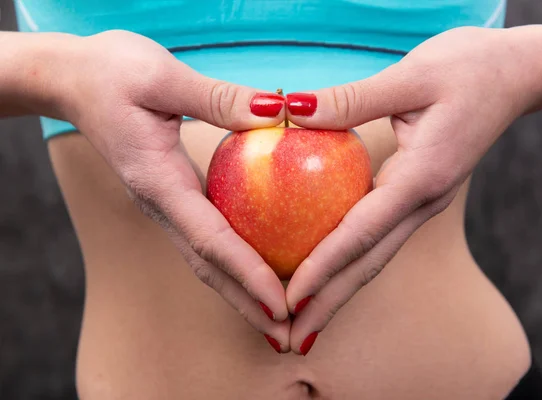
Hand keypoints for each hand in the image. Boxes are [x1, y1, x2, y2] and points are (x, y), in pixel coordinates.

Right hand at [53, 30, 291, 350]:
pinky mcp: (173, 195)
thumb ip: (218, 99)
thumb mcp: (163, 76)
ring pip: (206, 259)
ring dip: (240, 291)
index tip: (280, 303)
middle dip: (245, 304)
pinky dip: (234, 260)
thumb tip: (277, 114)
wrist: (72, 81)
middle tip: (286, 333)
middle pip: (208, 266)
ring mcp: (165, 204)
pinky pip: (207, 237)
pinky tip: (261, 264)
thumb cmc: (111, 73)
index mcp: (158, 181)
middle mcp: (162, 203)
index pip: (210, 239)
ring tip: (278, 314)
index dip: (247, 274)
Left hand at [283, 26, 541, 354]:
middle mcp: (422, 202)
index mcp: (421, 179)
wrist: (520, 76)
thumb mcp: (413, 74)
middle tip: (289, 339)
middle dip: (328, 304)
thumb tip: (293, 112)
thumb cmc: (472, 68)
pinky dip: (349, 261)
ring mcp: (422, 203)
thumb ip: (352, 100)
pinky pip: (378, 236)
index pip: (362, 233)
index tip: (289, 298)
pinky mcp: (417, 195)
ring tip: (303, 320)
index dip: (323, 267)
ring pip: (374, 257)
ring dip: (338, 291)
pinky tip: (327, 270)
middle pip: (369, 263)